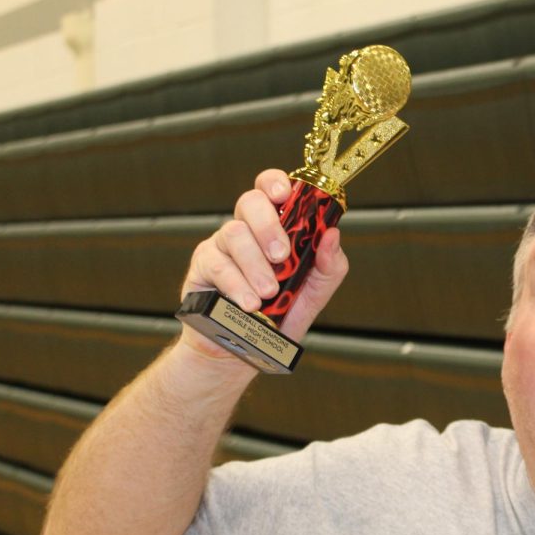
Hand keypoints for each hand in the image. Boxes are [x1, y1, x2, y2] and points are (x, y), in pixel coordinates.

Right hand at [179, 169, 348, 359]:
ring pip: (234, 233)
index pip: (270, 188)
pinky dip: (236, 285)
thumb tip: (332, 235)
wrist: (244, 352)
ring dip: (255, 264)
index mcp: (274, 227)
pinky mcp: (202, 267)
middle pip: (250, 202)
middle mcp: (246, 230)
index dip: (275, 182)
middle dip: (268, 225)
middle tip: (282, 256)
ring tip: (268, 293)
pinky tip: (248, 304)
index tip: (285, 194)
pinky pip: (218, 265)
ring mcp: (221, 246)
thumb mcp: (312, 294)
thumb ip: (328, 266)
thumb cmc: (278, 316)